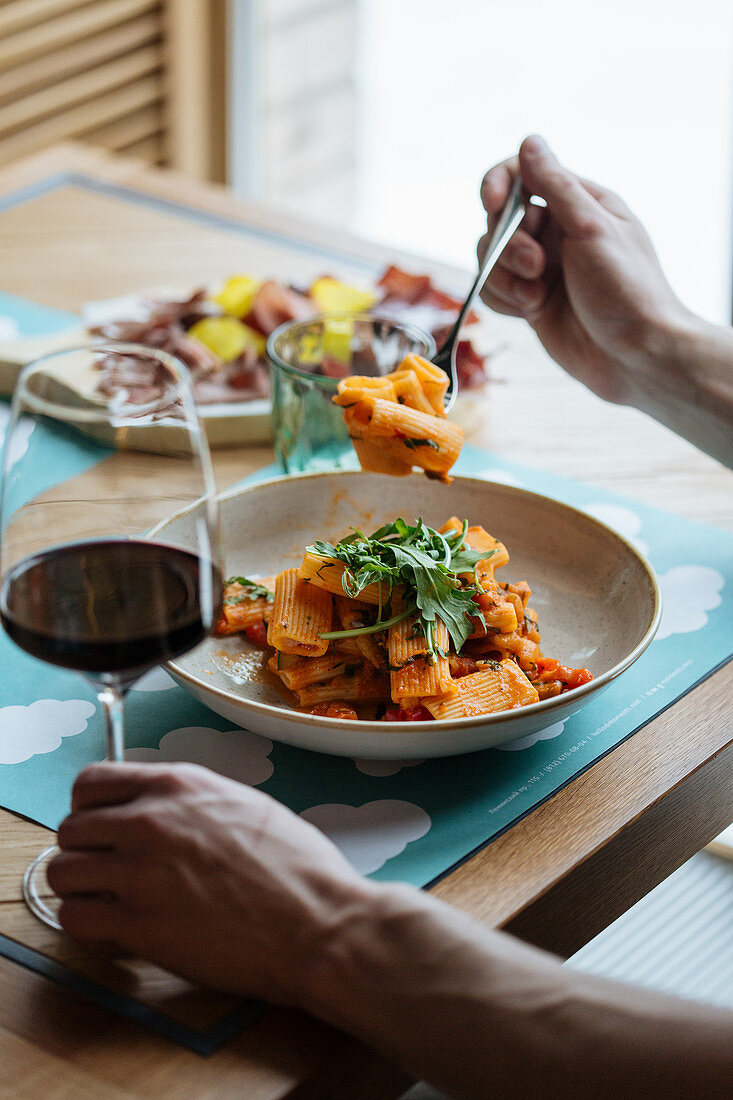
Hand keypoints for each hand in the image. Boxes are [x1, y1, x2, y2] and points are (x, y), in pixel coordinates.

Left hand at [48, 762, 374, 1001]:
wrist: (318, 921)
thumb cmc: (297, 867)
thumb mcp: (243, 804)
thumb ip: (190, 803)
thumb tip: (160, 812)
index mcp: (178, 785)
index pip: (91, 782)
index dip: (90, 807)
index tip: (102, 827)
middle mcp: (150, 820)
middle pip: (70, 828)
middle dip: (85, 851)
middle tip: (109, 871)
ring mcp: (139, 872)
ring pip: (62, 872)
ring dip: (81, 889)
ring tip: (110, 902)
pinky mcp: (138, 925)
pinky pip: (73, 920)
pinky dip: (87, 927)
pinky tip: (116, 930)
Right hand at [478, 135, 693, 404]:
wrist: (635, 358)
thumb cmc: (627, 291)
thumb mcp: (592, 230)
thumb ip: (557, 187)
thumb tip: (529, 142)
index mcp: (580, 203)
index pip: (523, 174)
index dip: (499, 184)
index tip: (492, 204)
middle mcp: (558, 232)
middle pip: (500, 220)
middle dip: (509, 246)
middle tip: (536, 269)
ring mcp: (542, 268)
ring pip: (491, 257)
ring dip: (505, 278)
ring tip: (536, 298)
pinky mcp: (530, 301)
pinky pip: (493, 290)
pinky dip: (504, 301)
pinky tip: (531, 312)